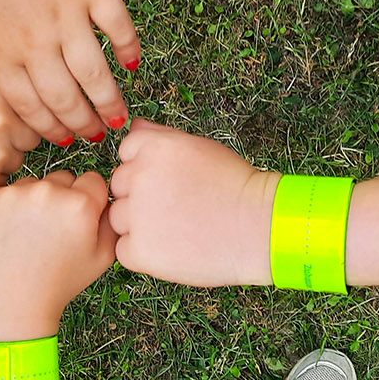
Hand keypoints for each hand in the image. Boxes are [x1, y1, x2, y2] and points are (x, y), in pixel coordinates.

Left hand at [0, 0, 139, 144]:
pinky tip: (132, 63)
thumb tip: (14, 67)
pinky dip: (128, 48)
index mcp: (1, 47)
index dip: (48, 127)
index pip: (28, 104)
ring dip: (108, 100)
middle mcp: (34, 39)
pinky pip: (117, 25)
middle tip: (98, 136)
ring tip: (119, 117)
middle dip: (82, 124)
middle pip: (64, 97)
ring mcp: (65, 11)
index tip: (64, 140)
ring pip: (94, 72)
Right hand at [0, 65, 40, 199]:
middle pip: (31, 139)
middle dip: (13, 138)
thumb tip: (40, 96)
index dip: (19, 115)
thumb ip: (6, 84)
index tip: (3, 117)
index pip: (37, 109)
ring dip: (0, 159)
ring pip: (16, 162)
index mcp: (0, 91)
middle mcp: (2, 123)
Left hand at [0, 171, 116, 340]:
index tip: (77, 221)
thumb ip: (112, 221)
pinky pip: (3, 192)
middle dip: (61, 199)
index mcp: (80, 204)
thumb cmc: (58, 284)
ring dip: (32, 202)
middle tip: (51, 233)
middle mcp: (47, 192)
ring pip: (32, 184)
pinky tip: (7, 235)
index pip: (93, 180)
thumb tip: (108, 198)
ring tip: (27, 238)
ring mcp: (13, 193)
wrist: (9, 304)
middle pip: (62, 179)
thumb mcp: (102, 258)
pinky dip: (5, 209)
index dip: (88, 201)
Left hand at [108, 120, 278, 286]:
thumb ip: (161, 136)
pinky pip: (124, 249)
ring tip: (177, 228)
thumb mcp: (199, 147)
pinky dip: (143, 252)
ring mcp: (137, 216)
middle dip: (140, 196)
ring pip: (118, 218)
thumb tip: (134, 126)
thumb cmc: (234, 187)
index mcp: (154, 148)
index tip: (170, 181)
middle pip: (119, 186)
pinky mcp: (139, 251)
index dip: (146, 169)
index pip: (125, 152)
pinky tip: (173, 247)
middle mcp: (140, 177)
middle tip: (177, 206)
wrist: (260, 229)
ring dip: (138, 225)